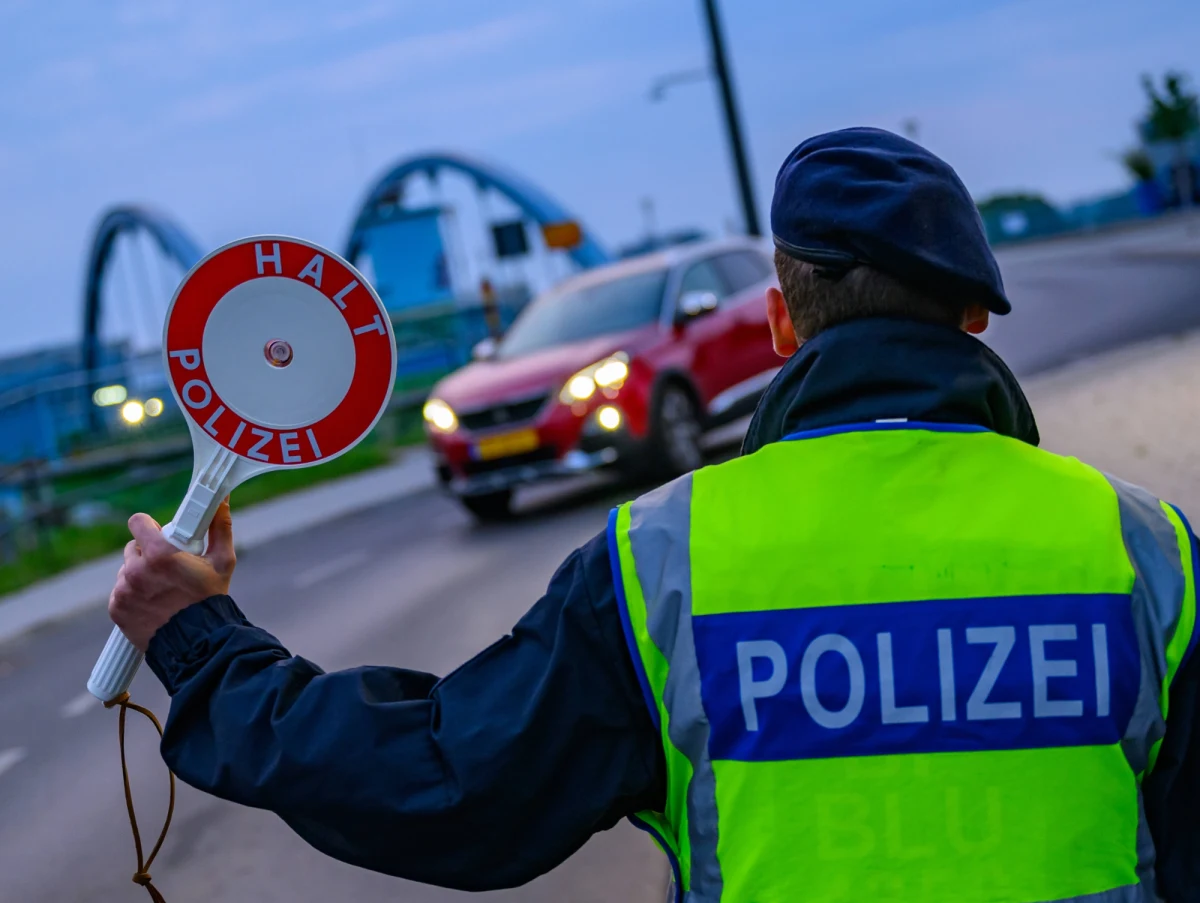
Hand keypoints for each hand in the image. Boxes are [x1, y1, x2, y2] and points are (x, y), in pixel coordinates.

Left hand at [108, 499, 236, 650]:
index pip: (137, 522)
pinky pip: (121, 591)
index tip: (158, 533)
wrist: (197, 644)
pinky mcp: (116, 608)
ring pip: (127, 570)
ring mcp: (123, 590)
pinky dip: (133, 594)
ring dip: (140, 574)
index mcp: (159, 554)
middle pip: (133, 547)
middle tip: (169, 567)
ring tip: (162, 589)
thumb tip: (222, 500)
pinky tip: (152, 603)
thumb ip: (219, 527)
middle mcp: (136, 571)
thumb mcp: (222, 562)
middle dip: (149, 553)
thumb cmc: (211, 600)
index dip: (148, 525)